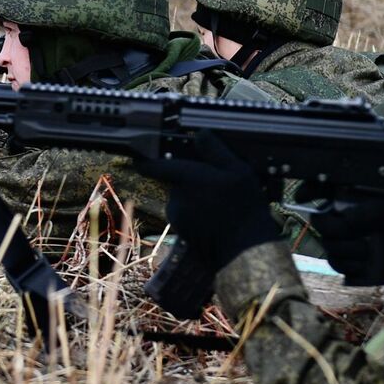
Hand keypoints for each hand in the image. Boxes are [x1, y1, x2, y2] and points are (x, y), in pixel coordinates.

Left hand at [139, 132, 282, 277]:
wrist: (243, 249)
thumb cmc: (243, 208)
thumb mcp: (238, 170)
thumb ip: (215, 151)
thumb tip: (200, 134)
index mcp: (186, 177)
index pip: (155, 166)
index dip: (147, 160)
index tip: (140, 158)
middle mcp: (176, 196)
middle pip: (175, 181)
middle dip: (190, 180)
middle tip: (215, 184)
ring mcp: (178, 215)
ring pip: (181, 198)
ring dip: (194, 197)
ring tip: (220, 203)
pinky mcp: (181, 230)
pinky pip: (185, 214)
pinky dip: (195, 213)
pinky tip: (215, 216)